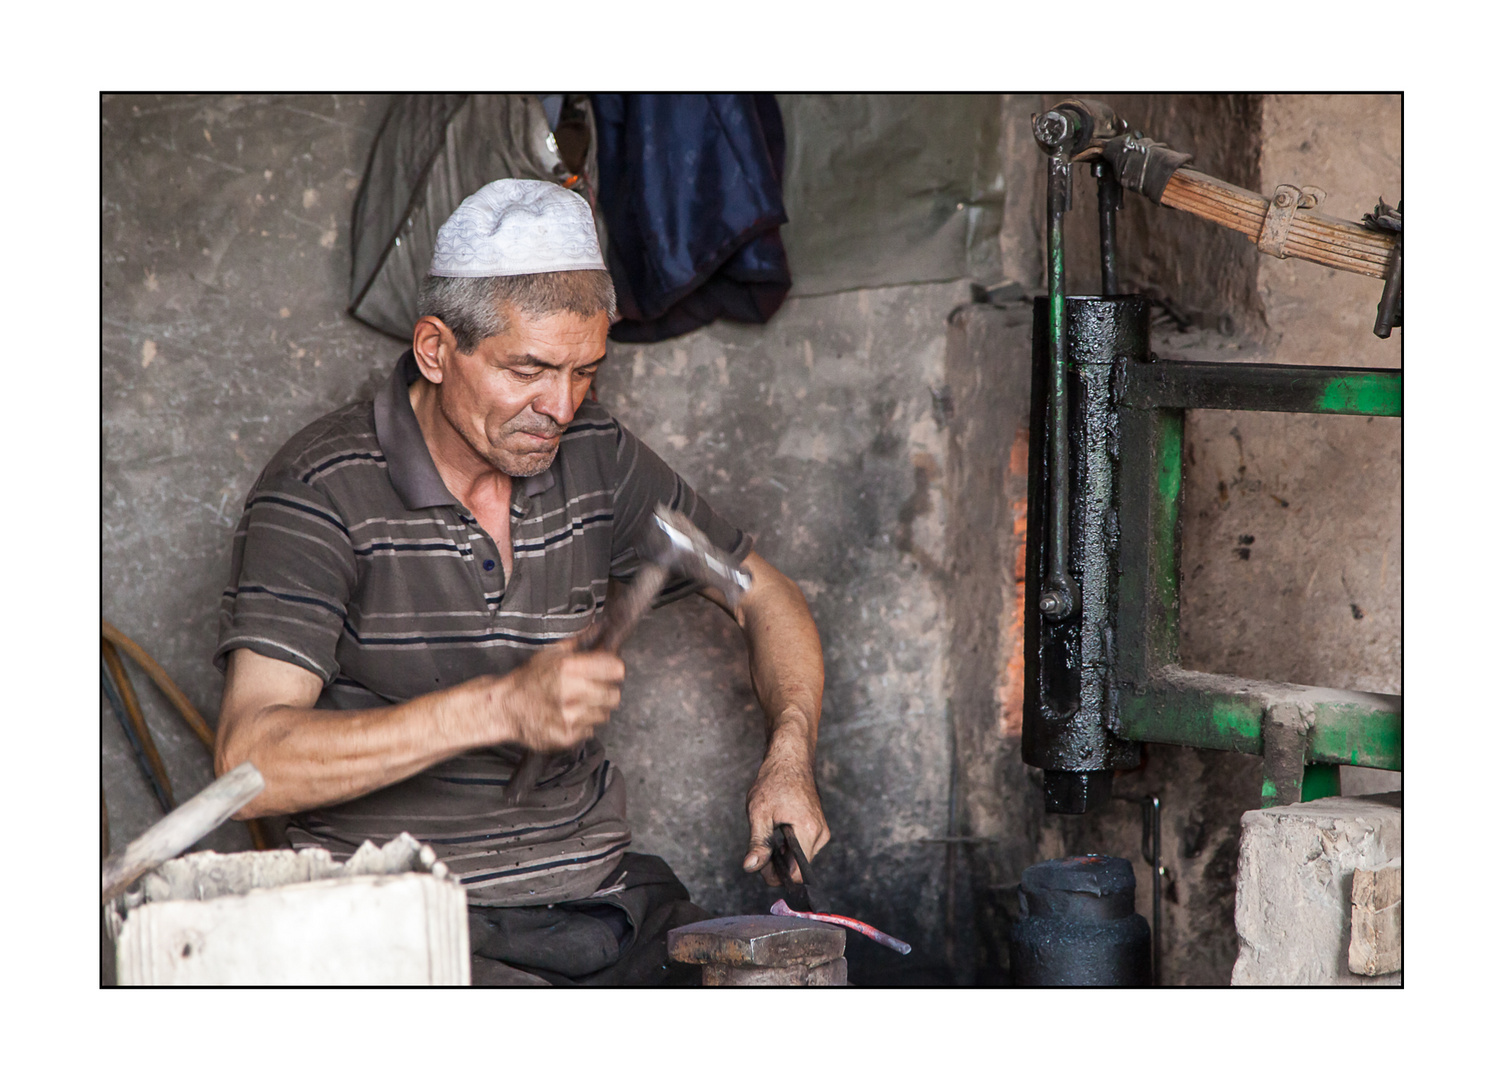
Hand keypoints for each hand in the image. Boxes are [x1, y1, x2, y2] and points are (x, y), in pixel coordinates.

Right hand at [487, 639, 624, 750]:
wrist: (505, 708)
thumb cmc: (528, 680)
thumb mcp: (551, 653)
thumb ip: (580, 641)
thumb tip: (601, 627)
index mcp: (568, 668)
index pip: (616, 669)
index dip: (613, 670)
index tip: (608, 671)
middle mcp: (571, 693)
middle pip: (615, 695)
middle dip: (606, 692)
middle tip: (592, 690)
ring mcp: (569, 718)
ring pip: (604, 714)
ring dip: (595, 710)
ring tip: (576, 704)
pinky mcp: (567, 737)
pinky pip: (590, 730)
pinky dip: (583, 725)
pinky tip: (568, 717)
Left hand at [743, 734, 828, 886]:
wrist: (790, 759)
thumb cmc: (775, 781)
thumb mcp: (759, 813)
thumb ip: (758, 843)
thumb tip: (751, 867)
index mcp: (808, 831)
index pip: (797, 874)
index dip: (777, 875)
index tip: (761, 862)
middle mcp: (821, 835)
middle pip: (798, 868)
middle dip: (778, 864)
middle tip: (761, 842)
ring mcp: (822, 832)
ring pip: (800, 860)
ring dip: (783, 854)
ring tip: (771, 830)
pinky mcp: (819, 828)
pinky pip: (804, 849)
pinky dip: (790, 846)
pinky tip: (780, 829)